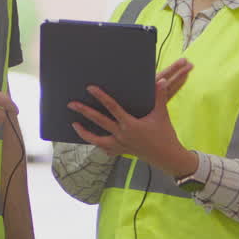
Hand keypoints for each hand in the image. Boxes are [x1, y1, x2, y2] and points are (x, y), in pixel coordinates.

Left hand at [68, 59, 197, 176]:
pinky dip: (96, 143)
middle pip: (99, 122)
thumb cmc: (164, 135)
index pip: (112, 107)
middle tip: (71, 104)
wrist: (167, 157)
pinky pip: (104, 148)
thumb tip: (160, 80)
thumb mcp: (161, 115)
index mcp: (130, 125)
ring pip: (96, 140)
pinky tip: (90, 138)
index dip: (101, 97)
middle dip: (84, 112)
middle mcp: (122, 135)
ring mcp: (119, 145)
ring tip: (74, 124)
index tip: (90, 88)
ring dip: (84, 133)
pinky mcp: (120, 152)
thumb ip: (159, 97)